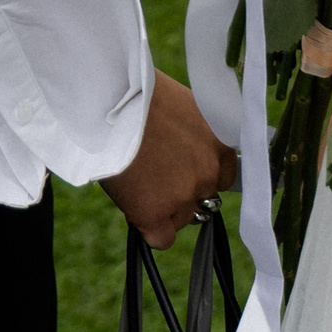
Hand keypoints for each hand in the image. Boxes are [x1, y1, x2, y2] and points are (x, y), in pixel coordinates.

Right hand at [102, 71, 239, 248]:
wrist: (108, 99)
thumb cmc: (140, 93)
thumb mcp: (184, 105)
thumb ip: (196, 136)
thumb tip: (189, 154)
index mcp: (222, 143)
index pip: (223, 177)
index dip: (199, 174)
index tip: (180, 168)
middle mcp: (210, 172)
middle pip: (203, 199)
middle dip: (182, 190)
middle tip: (155, 172)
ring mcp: (185, 195)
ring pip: (182, 218)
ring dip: (164, 206)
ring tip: (138, 179)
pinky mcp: (156, 214)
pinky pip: (162, 238)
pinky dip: (150, 227)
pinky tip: (136, 206)